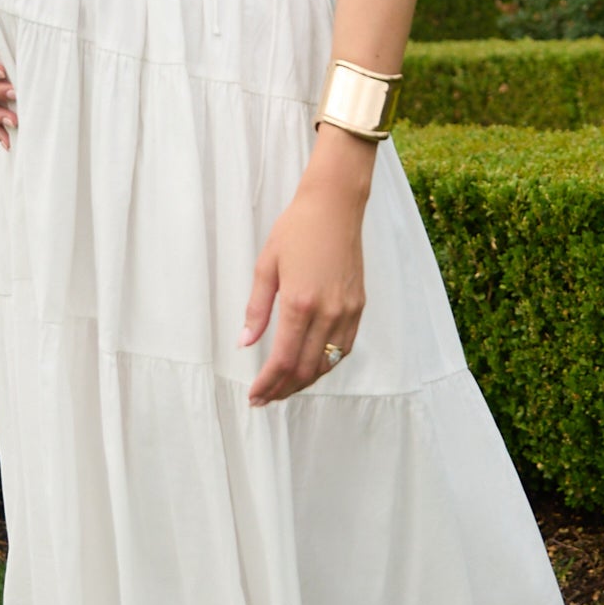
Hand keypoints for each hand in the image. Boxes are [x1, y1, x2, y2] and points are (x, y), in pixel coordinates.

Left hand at [238, 164, 366, 404]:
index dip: (268, 384)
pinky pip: (344, 348)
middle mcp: (328, 312)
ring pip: (328, 363)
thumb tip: (245, 343)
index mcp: (300, 303)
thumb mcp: (266, 266)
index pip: (284, 360)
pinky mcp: (358, 306)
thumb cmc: (296, 230)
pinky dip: (326, 364)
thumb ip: (257, 309)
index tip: (254, 395)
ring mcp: (347, 311)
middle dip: (283, 389)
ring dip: (304, 381)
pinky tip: (310, 366)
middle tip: (264, 398)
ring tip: (283, 387)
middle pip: (306, 369)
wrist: (335, 206)